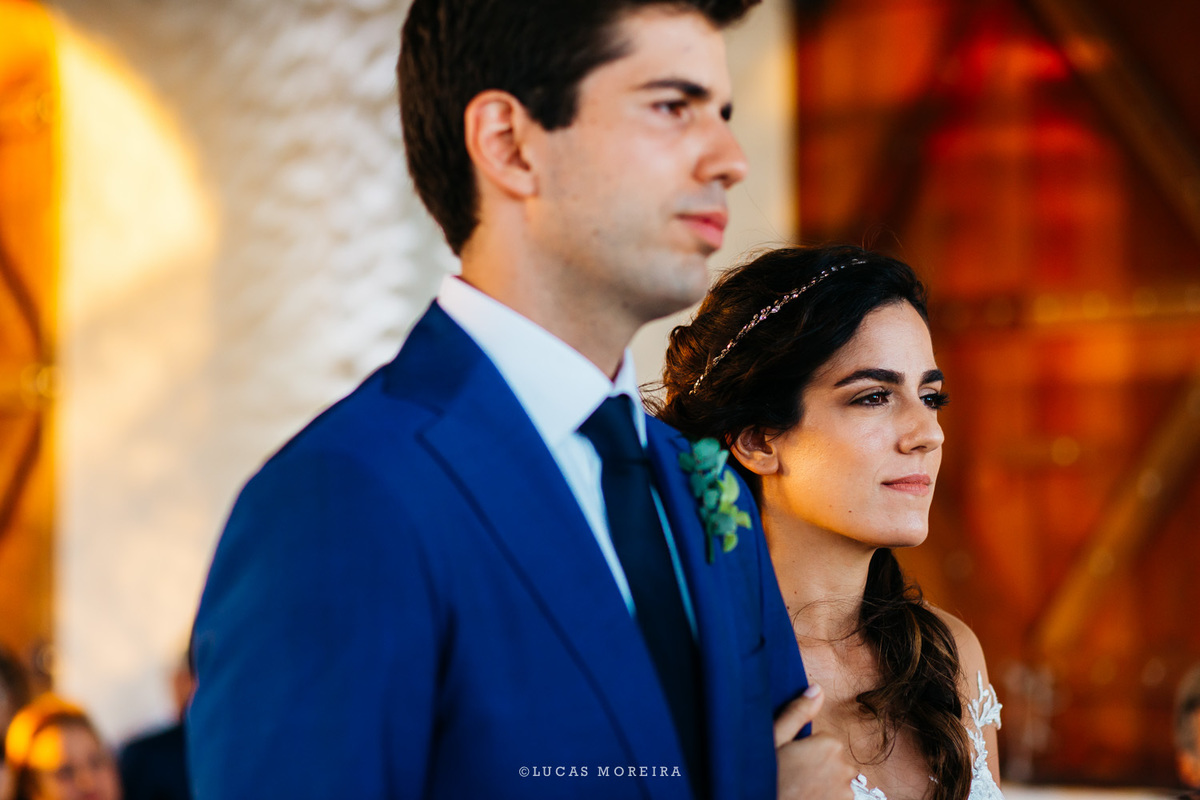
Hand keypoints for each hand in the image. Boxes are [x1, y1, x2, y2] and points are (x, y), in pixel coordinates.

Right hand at [774, 685, 855, 799]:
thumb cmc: (767, 777)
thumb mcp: (775, 740)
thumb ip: (798, 713)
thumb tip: (817, 688)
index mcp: (829, 744)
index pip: (824, 739)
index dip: (805, 749)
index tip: (790, 759)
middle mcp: (844, 766)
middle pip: (832, 759)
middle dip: (816, 765)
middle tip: (793, 775)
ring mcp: (847, 791)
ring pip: (836, 779)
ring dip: (823, 783)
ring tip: (799, 790)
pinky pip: (838, 796)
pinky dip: (827, 797)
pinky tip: (807, 797)